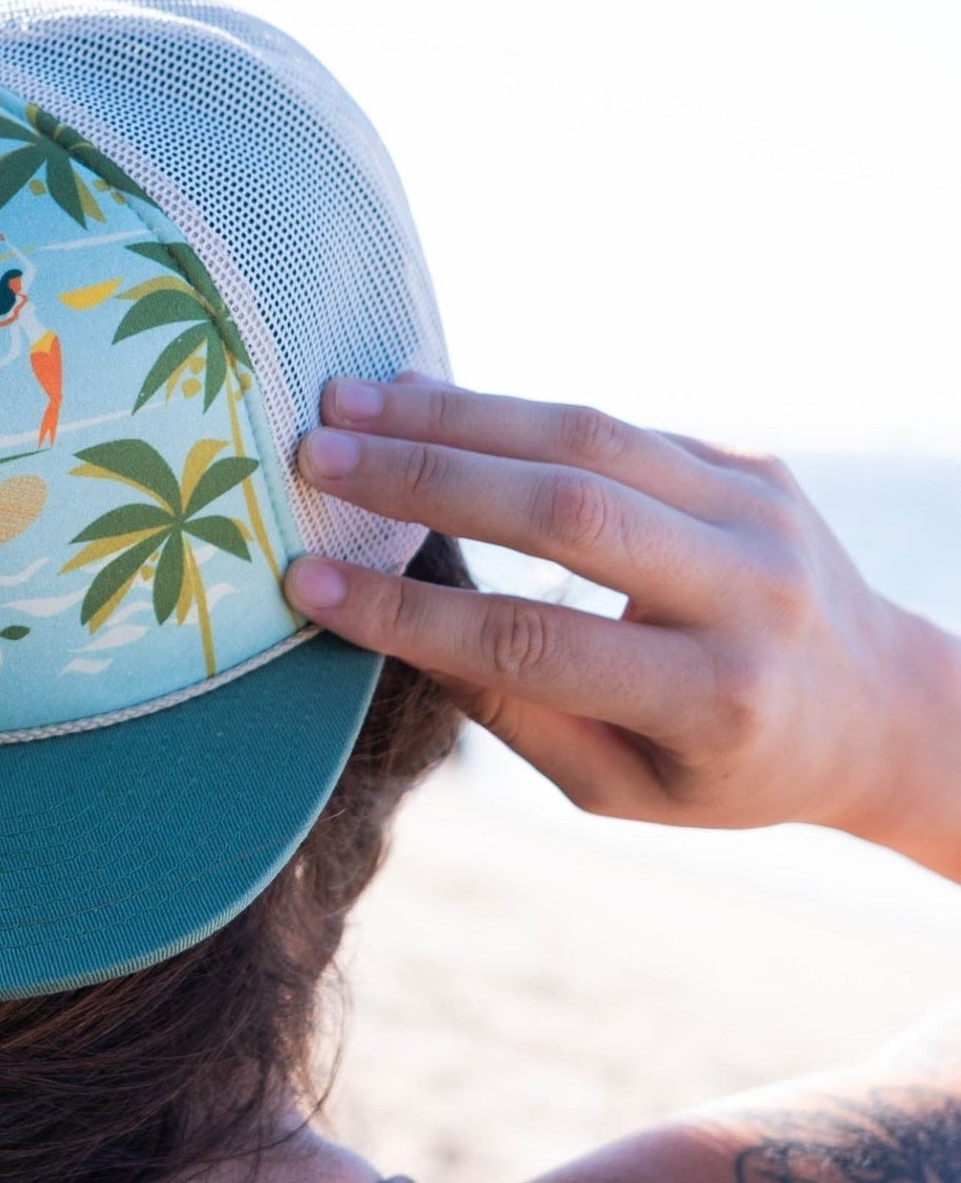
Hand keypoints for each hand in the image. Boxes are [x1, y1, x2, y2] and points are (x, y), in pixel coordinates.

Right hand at [280, 378, 958, 859]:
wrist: (873, 707)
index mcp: (714, 697)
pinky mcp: (747, 460)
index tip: (309, 584)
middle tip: (314, 456)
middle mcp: (750, 591)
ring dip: (452, 415)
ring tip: (348, 402)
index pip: (533, 639)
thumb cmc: (718, 768)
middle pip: (565, 511)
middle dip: (424, 479)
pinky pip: (610, 427)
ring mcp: (759, 508)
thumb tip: (393, 629)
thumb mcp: (614, 782)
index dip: (410, 612)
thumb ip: (513, 708)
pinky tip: (421, 400)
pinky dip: (505, 411)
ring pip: (586, 438)